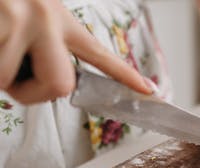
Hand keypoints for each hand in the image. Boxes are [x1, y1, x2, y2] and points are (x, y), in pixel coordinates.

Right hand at [0, 0, 150, 103]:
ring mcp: (19, 23)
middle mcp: (45, 19)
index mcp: (59, 17)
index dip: (125, 76)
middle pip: (60, 86)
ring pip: (8, 81)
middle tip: (15, 75)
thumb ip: (45, 42)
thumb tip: (53, 81)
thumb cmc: (6, 1)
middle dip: (34, 92)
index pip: (100, 54)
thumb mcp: (32, 9)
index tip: (150, 90)